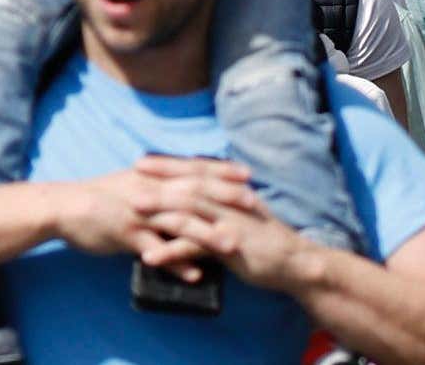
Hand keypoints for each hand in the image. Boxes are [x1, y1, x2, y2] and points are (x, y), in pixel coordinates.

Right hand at [52, 160, 261, 278]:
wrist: (66, 207)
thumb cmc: (101, 196)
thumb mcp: (133, 180)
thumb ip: (158, 181)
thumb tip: (180, 179)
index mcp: (155, 176)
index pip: (194, 170)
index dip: (222, 172)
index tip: (248, 174)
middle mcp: (151, 191)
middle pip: (195, 193)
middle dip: (225, 197)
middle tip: (254, 204)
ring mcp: (141, 213)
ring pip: (179, 223)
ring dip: (207, 234)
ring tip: (232, 246)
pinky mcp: (127, 235)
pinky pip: (156, 250)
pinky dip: (175, 261)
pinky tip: (194, 273)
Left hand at [132, 157, 307, 289]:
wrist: (293, 262)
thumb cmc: (264, 240)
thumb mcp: (243, 213)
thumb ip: (222, 202)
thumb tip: (198, 193)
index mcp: (231, 191)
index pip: (196, 171)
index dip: (169, 164)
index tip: (143, 160)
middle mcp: (230, 201)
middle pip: (190, 184)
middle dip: (160, 178)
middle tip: (130, 174)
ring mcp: (229, 222)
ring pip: (191, 210)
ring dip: (160, 208)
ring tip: (133, 208)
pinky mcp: (230, 247)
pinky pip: (196, 247)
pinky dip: (172, 251)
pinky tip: (150, 257)